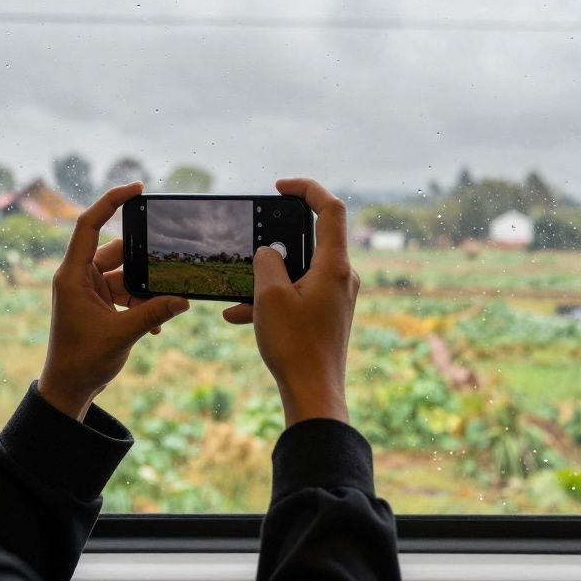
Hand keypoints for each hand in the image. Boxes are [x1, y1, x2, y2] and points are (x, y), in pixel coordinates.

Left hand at [39, 182, 188, 420]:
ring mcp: (90, 290)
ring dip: (146, 290)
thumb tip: (184, 299)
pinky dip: (142, 304)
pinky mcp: (100, 304)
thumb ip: (153, 313)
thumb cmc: (82, 361)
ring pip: (127, 275)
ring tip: (167, 302)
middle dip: (144, 261)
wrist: (69, 389)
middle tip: (170, 263)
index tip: (137, 189)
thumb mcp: (122, 334)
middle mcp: (79, 277)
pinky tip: (156, 326)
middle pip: (117, 252)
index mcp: (73, 274)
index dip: (110, 201)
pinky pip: (128, 293)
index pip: (89, 224)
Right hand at [222, 179, 358, 425]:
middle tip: (253, 238)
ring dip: (268, 277)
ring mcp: (337, 296)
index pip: (331, 209)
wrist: (313, 393)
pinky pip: (298, 294)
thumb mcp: (270, 295)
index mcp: (335, 266)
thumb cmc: (295, 345)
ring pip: (299, 270)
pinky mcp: (328, 314)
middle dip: (278, 239)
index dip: (307, 189)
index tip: (280, 187)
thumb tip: (270, 251)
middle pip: (313, 239)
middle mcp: (343, 277)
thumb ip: (267, 261)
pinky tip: (238, 315)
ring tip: (238, 293)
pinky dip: (272, 299)